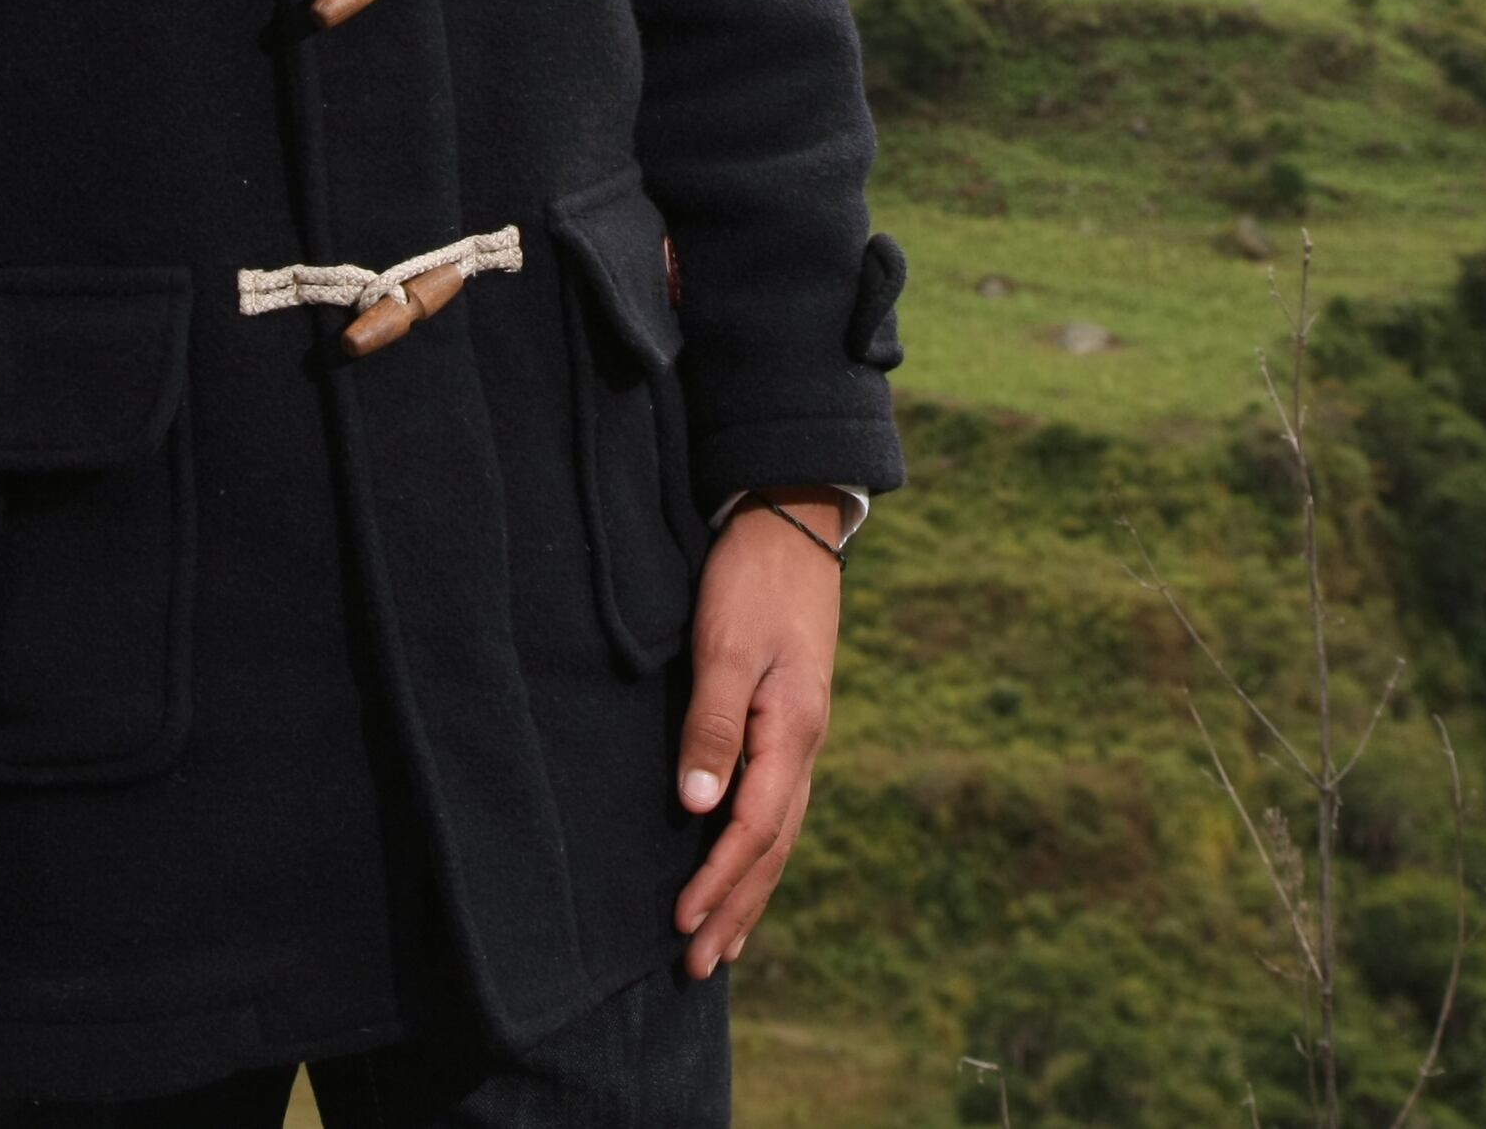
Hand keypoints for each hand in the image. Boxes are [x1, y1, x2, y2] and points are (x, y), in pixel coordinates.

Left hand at [672, 490, 849, 980]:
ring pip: (780, 833)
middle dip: (737, 908)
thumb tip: (696, 807)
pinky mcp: (790, 720)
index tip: (681, 925)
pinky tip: (745, 865)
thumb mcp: (725, 646)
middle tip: (699, 966)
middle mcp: (804, 743)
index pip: (754, 828)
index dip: (718, 881)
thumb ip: (712, 726)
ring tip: (725, 944)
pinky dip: (760, 850)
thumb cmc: (751, 578)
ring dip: (750, 890)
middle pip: (774, 847)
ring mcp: (801, 734)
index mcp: (792, 731)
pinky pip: (778, 805)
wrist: (791, 519)